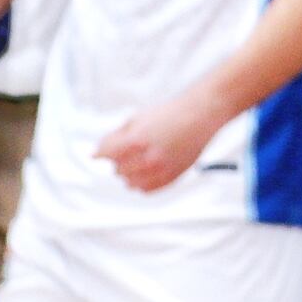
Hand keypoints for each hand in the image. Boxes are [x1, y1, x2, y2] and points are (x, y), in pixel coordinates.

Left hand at [95, 91, 226, 192]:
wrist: (201, 114)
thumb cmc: (172, 112)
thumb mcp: (138, 117)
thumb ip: (118, 135)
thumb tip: (101, 150)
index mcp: (136, 142)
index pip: (106, 153)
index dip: (102, 150)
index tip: (100, 152)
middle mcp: (147, 159)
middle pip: (118, 169)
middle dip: (118, 159)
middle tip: (128, 149)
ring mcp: (161, 170)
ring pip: (130, 183)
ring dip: (129, 173)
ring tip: (138, 159)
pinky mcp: (172, 176)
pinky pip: (147, 189)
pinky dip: (142, 183)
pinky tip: (146, 171)